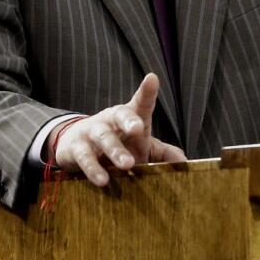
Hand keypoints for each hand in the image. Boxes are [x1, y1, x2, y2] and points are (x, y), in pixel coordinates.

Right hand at [51, 73, 186, 186]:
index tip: (152, 79)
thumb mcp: (142, 146)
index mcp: (130, 116)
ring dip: (114, 150)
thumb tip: (183, 161)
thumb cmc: (119, 143)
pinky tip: (102, 180)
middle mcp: (110, 120)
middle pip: (119, 115)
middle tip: (137, 129)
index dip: (146, 91)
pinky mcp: (77, 149)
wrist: (76, 145)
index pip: (140, 102)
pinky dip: (93, 169)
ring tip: (127, 165)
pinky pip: (85, 158)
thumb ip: (162, 152)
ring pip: (103, 138)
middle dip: (128, 120)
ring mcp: (92, 132)